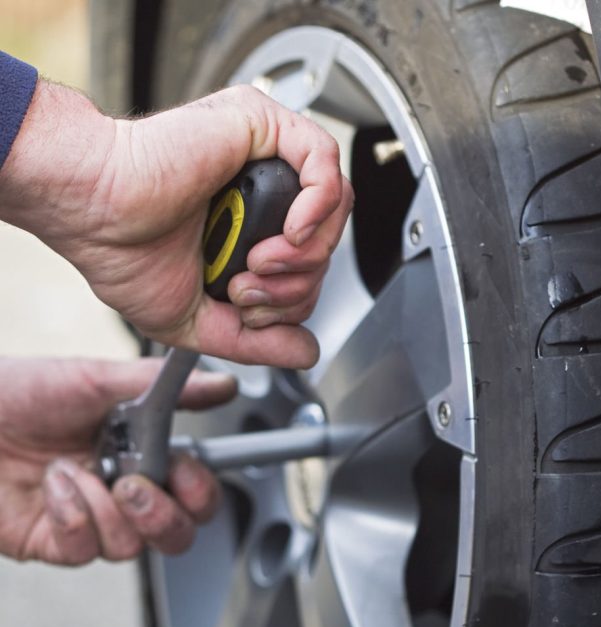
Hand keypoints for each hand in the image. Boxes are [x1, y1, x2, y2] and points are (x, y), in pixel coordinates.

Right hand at [0, 81, 353, 367]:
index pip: (309, 263)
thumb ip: (258, 341)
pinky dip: (319, 207)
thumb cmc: (122, 252)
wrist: (91, 212)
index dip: (294, 298)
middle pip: (327, 240)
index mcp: (248, 225)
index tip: (247, 307)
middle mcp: (259, 188)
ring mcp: (262, 154)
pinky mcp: (258, 123)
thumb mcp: (199, 320)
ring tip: (258, 266)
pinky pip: (324, 162)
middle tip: (248, 291)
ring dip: (306, 254)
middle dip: (298, 285)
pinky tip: (287, 233)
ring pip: (334, 206)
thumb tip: (308, 353)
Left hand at [0, 358, 235, 564]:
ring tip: (74, 470)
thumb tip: (222, 384)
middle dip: (162, 515)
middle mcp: (118, 491)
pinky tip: (54, 486)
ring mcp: (87, 519)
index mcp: (139, 453)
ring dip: (105, 508)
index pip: (193, 493)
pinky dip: (72, 516)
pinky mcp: (52, 541)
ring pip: (131, 546)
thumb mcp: (96, 379)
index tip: (184, 471)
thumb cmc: (17, 392)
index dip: (198, 493)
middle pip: (175, 534)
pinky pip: (84, 549)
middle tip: (134, 485)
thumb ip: (163, 386)